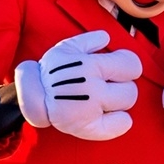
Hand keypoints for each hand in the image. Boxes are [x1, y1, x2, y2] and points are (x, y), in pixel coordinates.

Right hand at [14, 31, 142, 140]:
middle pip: (131, 88)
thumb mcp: (66, 48)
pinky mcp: (87, 126)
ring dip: (120, 102)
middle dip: (124, 86)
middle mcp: (94, 87)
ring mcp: (91, 108)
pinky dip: (120, 122)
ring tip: (107, 100)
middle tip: (111, 87)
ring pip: (127, 105)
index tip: (121, 70)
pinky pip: (119, 126)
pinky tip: (113, 116)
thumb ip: (88, 40)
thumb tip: (107, 36)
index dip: (129, 67)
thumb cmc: (51, 71)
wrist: (31, 95)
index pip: (132, 65)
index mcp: (92, 65)